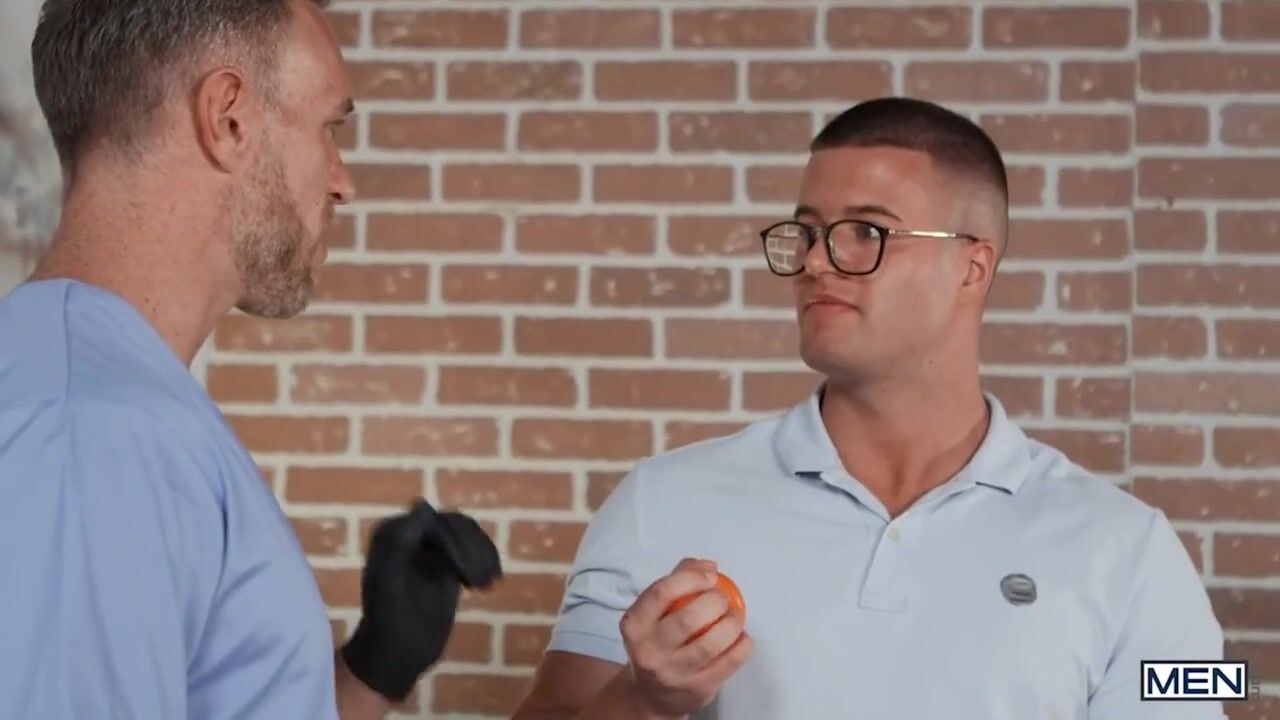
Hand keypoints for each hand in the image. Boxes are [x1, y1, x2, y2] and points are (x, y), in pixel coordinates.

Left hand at [340, 499, 501, 700]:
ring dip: (482, 555)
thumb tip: (422, 504)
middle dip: (470, 551)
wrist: (399, 651)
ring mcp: (432, 548)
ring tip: (486, 584)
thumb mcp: (391, 579)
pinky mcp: (448, 563)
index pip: (432, 519)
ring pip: (468, 533)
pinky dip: (487, 560)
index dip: (451, 542)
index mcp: (393, 533)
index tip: (461, 574)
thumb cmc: (390, 618)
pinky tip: (490, 582)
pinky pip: (473, 547)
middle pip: (455, 523)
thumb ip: (401, 540)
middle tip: (480, 583)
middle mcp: (412, 534)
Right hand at [619, 558, 753, 718]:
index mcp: (634, 624)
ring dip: (732, 623)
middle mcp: (649, 650)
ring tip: (734, 617)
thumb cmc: (656, 641)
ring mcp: (672, 673)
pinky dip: (742, 645)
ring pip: (711, 643)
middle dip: (715, 601)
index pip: (662, 593)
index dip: (691, 578)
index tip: (710, 576)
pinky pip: (729, 662)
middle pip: (688, 618)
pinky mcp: (696, 689)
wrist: (650, 695)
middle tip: (722, 600)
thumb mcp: (653, 612)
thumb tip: (708, 565)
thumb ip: (677, 579)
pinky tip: (741, 637)